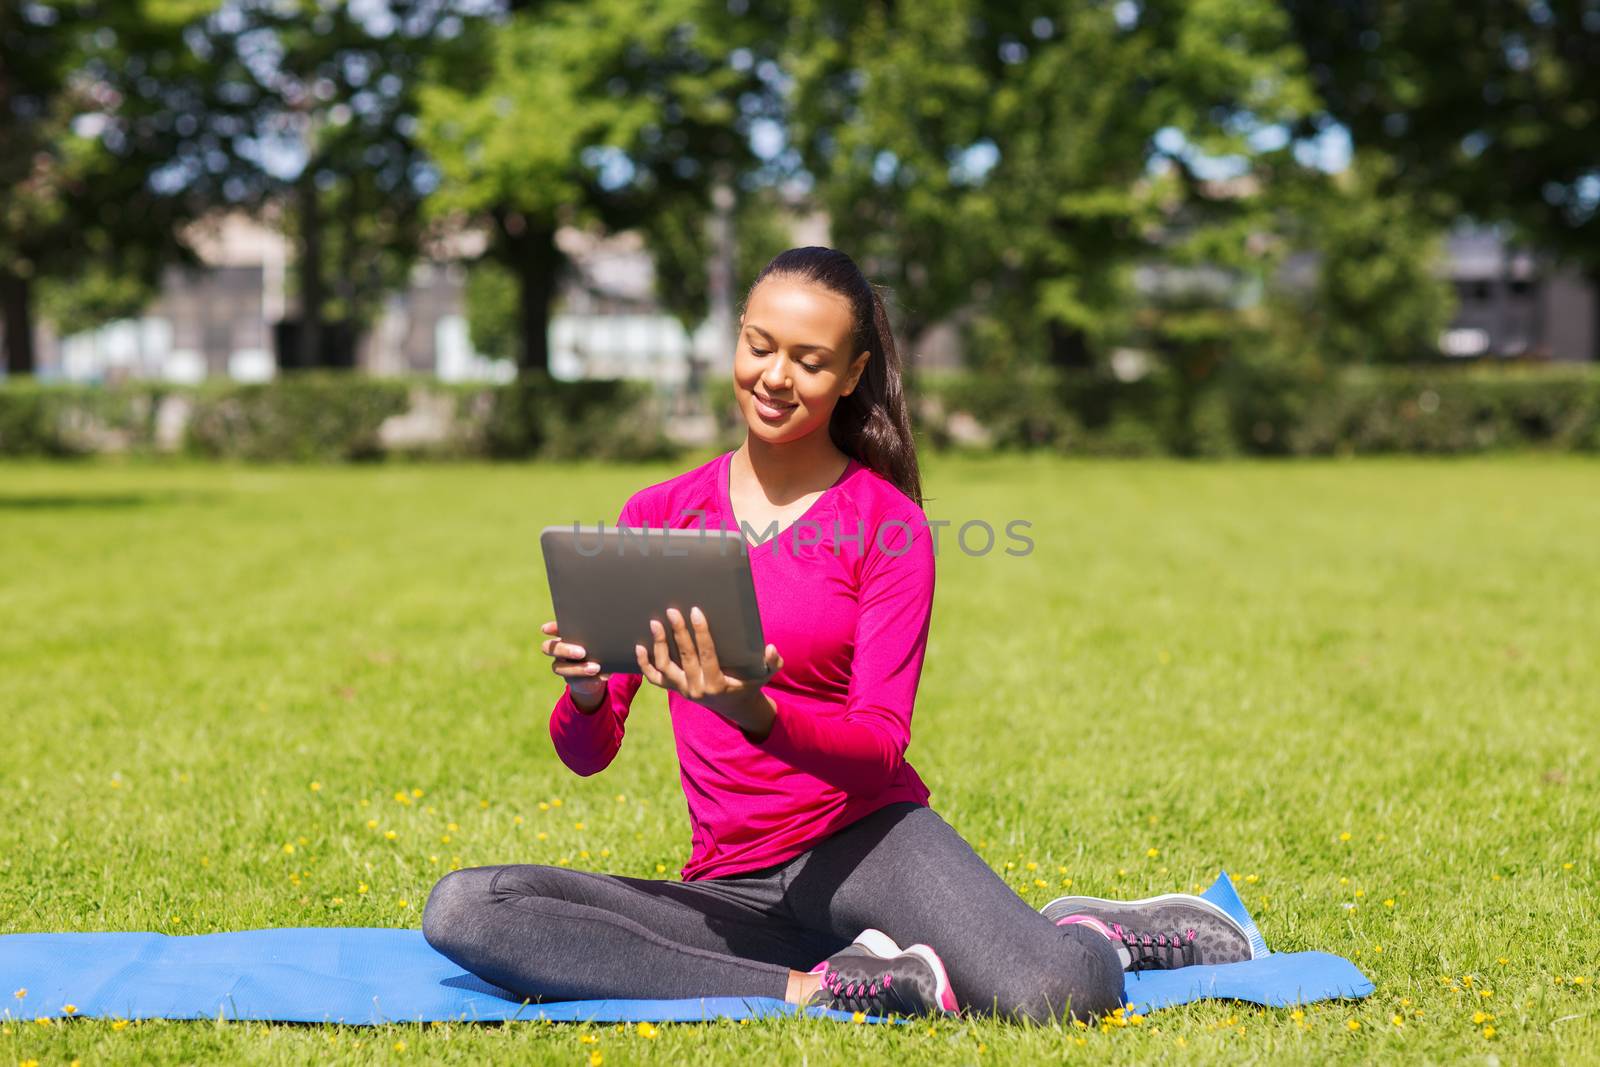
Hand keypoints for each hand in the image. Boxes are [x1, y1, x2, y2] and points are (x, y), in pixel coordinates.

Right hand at [540, 620, 608, 711]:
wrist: (598, 671)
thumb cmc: (598, 649)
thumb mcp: (599, 641)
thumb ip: (598, 637)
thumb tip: (611, 635)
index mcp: (564, 636)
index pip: (553, 629)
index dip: (550, 628)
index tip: (546, 629)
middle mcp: (559, 651)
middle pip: (551, 648)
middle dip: (565, 650)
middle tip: (582, 652)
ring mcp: (562, 666)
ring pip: (559, 668)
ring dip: (578, 668)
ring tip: (595, 668)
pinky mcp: (571, 680)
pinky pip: (575, 681)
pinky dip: (589, 679)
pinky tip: (602, 676)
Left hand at [635, 605, 782, 733]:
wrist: (735, 705)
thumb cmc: (750, 683)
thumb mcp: (765, 675)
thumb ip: (772, 662)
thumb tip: (771, 649)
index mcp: (716, 684)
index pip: (707, 655)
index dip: (701, 633)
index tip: (696, 611)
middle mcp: (697, 689)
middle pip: (684, 657)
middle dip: (678, 633)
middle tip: (672, 611)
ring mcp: (683, 690)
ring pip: (665, 667)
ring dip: (659, 645)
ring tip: (655, 623)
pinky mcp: (675, 689)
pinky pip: (655, 678)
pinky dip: (645, 664)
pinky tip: (639, 646)